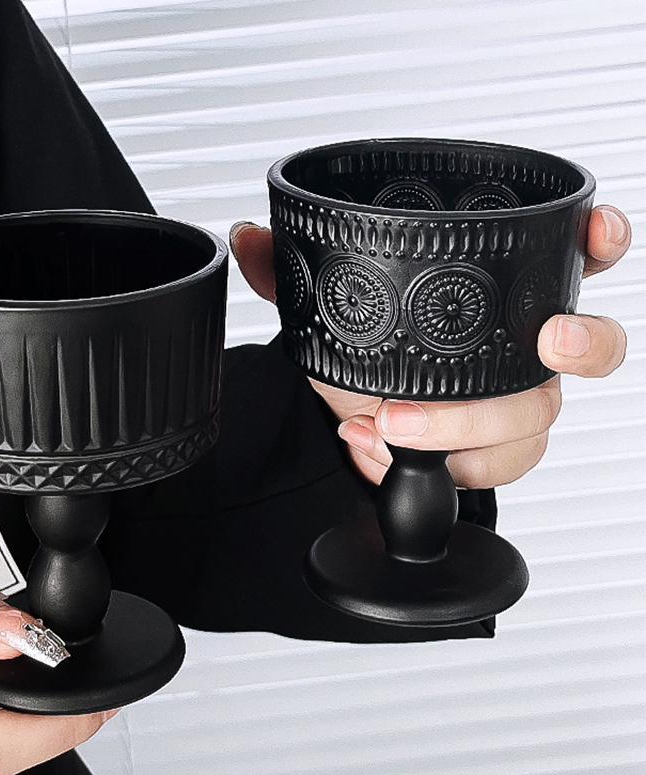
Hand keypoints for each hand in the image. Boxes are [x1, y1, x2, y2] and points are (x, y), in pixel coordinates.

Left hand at [230, 205, 629, 487]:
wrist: (353, 415)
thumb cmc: (362, 355)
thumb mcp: (327, 309)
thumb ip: (291, 271)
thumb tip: (251, 237)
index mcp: (496, 294)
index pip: (570, 257)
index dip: (596, 242)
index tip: (594, 233)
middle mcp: (518, 346)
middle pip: (582, 348)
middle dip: (581, 344)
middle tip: (546, 343)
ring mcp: (514, 402)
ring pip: (538, 418)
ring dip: (470, 428)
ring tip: (393, 423)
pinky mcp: (493, 453)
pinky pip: (499, 469)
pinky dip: (443, 466)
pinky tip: (385, 451)